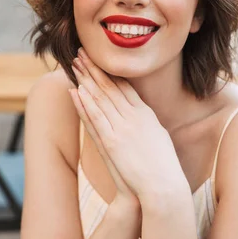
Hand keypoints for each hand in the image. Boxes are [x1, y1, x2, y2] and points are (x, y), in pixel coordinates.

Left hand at [69, 48, 187, 202]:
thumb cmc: (163, 167)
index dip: (111, 72)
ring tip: (74, 64)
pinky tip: (76, 90)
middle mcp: (135, 117)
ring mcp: (123, 128)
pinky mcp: (113, 142)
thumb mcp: (159, 138)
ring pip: (101, 98)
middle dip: (95, 69)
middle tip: (82, 53)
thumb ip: (148, 125)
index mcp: (146, 114)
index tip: (100, 59)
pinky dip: (85, 103)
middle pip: (111, 87)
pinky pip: (96, 117)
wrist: (163, 186)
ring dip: (86, 80)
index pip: (125, 87)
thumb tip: (143, 117)